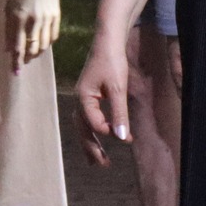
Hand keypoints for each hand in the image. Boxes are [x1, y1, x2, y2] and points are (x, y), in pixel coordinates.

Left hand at [4, 0, 60, 71]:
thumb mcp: (8, 5)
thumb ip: (8, 28)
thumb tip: (8, 48)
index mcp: (18, 17)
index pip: (17, 46)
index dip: (16, 61)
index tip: (15, 72)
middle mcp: (33, 20)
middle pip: (32, 48)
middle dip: (27, 58)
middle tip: (23, 62)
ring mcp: (47, 18)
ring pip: (44, 45)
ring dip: (37, 52)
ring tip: (32, 53)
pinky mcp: (57, 14)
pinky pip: (54, 36)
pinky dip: (48, 43)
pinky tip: (43, 43)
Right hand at [75, 30, 131, 165]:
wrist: (108, 40)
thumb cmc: (112, 61)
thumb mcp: (118, 88)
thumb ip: (120, 114)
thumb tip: (122, 139)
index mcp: (83, 98)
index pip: (94, 124)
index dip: (109, 132)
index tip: (127, 139)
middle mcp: (79, 99)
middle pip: (83, 130)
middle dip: (92, 148)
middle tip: (103, 165)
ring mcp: (82, 97)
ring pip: (83, 126)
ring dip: (90, 143)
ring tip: (97, 160)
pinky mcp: (88, 94)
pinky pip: (87, 118)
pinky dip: (92, 130)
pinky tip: (101, 135)